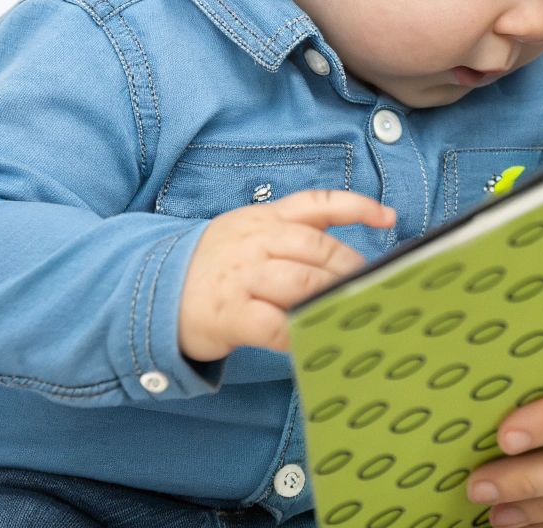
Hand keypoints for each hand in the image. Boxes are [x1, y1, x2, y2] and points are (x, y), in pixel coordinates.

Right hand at [177, 190, 395, 361]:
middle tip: (372, 288)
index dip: (357, 206)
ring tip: (353, 312)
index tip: (389, 217)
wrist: (154, 293)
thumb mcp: (247, 233)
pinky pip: (276, 324)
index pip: (317, 203)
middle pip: (318, 248)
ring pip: (303, 282)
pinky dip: (303, 333)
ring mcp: (242, 277)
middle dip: (351, 269)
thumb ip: (290, 235)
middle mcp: (255, 241)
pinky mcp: (230, 314)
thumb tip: (344, 259)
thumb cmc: (214, 268)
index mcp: (264, 219)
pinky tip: (318, 340)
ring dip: (334, 298)